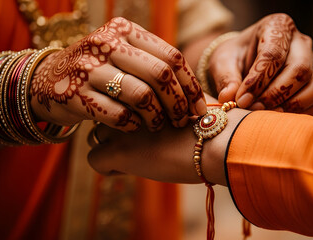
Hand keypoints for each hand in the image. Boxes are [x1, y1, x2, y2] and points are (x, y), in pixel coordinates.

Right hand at [30, 17, 206, 131]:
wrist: (46, 80)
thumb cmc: (98, 71)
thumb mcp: (122, 55)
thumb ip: (152, 63)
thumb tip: (195, 94)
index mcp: (125, 31)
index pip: (171, 57)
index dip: (189, 86)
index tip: (198, 108)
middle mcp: (106, 43)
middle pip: (160, 75)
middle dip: (177, 103)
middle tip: (182, 121)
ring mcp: (88, 68)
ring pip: (141, 95)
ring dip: (156, 117)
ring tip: (157, 125)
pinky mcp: (74, 93)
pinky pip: (118, 114)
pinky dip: (132, 125)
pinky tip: (135, 127)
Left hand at [88, 99, 249, 185]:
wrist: (218, 140)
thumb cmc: (212, 124)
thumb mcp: (191, 102)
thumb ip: (173, 100)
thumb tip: (175, 109)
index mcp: (142, 86)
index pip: (118, 96)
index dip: (128, 111)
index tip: (143, 123)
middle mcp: (126, 102)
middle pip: (106, 114)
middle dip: (116, 128)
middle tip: (138, 141)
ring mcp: (120, 126)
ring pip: (96, 136)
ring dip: (111, 147)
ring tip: (135, 156)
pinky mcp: (117, 151)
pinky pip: (94, 161)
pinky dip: (108, 168)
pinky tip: (128, 168)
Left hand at [208, 13, 312, 115]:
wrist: (243, 63)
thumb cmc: (234, 59)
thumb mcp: (223, 62)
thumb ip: (226, 78)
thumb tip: (229, 97)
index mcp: (277, 27)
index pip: (274, 53)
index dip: (258, 80)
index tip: (242, 99)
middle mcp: (301, 42)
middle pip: (300, 69)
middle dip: (276, 94)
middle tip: (254, 108)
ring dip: (294, 104)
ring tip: (269, 114)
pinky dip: (304, 113)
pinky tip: (281, 118)